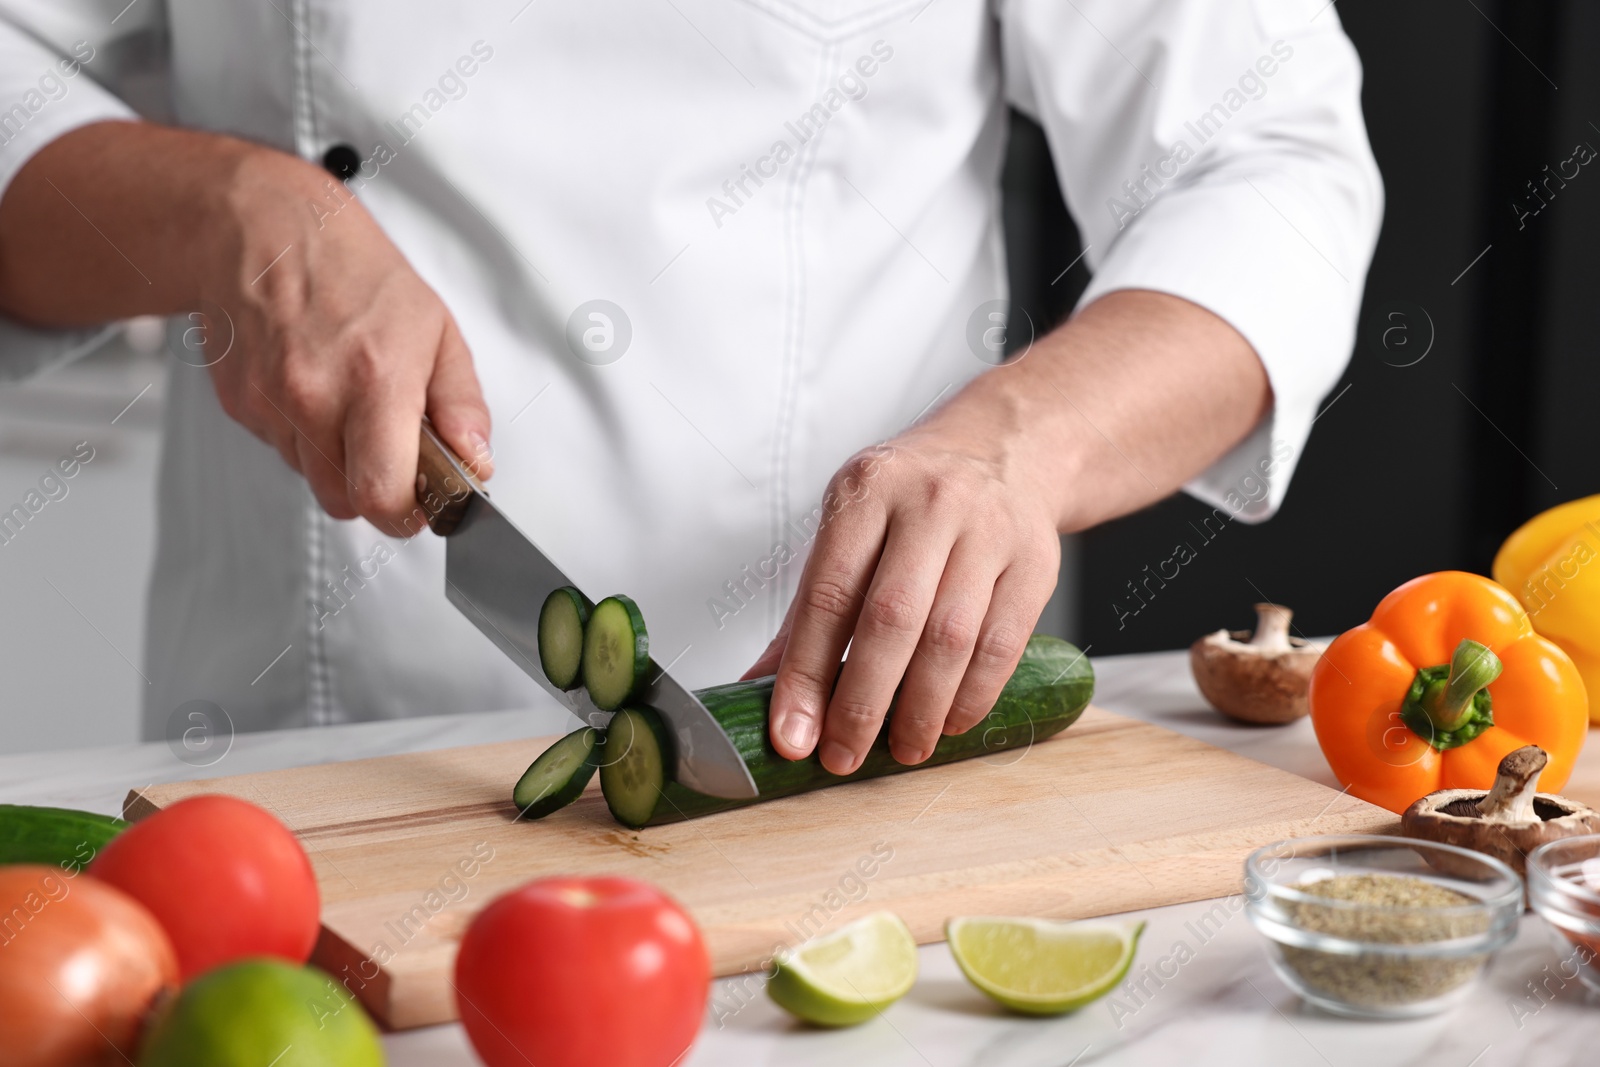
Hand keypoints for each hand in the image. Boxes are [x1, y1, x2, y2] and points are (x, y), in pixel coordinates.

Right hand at [0, 122, 490, 534]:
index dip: (409, 513)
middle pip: (347, 502)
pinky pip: (282, 450)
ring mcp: (270, 403)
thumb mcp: (436, 327)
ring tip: (350, 402)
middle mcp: (315, 396)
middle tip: (393, 451)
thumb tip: (476, 460)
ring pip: (314, 479)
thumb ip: (462, 404)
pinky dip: (305, 435)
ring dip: (339, 461)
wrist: (262, 228)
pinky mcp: (239, 405)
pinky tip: (315, 387)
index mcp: (375, 378)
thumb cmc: (353, 270)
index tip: (425, 502)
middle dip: (377, 489)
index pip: (383, 495)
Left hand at [747, 411, 1062, 774]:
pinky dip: (972, 697)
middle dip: (862, 702)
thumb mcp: (851, 526)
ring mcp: (989, 530)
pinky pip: (1002, 646)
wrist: (1004, 449)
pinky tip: (949, 722)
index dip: (805, 675)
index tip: (791, 734)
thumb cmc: (912, 499)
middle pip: (891, 620)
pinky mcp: (1036, 562)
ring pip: (951, 639)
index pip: (828, 594)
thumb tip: (757, 688)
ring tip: (900, 750)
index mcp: (866, 491)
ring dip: (921, 710)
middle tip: (842, 756)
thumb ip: (810, 607)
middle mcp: (930, 503)